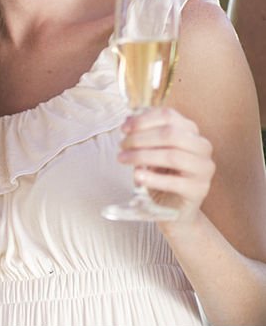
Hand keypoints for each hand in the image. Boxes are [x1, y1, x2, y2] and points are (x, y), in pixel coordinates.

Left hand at [117, 107, 215, 224]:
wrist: (175, 210)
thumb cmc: (163, 177)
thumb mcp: (153, 152)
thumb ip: (145, 136)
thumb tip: (127, 120)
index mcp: (192, 133)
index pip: (168, 116)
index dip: (143, 120)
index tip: (123, 128)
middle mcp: (202, 147)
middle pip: (170, 134)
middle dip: (141, 138)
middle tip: (122, 146)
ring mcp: (203, 168)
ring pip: (172, 155)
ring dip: (142, 156)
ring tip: (123, 160)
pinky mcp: (199, 189)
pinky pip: (174, 182)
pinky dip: (153, 178)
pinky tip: (137, 176)